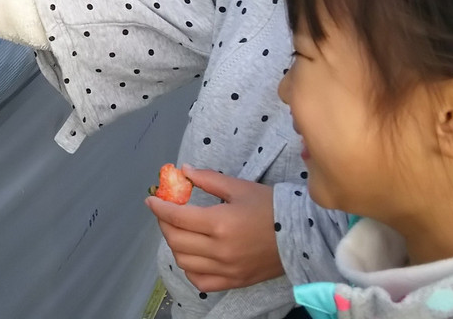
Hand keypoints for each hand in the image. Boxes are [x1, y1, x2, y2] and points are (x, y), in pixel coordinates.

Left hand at [145, 166, 283, 292]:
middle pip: (176, 240)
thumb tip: (182, 171)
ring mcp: (226, 269)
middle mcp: (220, 250)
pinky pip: (201, 281)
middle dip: (164, 224)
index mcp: (220, 223)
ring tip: (178, 231)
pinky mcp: (234, 281)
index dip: (159, 208)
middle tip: (165, 212)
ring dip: (175, 245)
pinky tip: (192, 255)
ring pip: (184, 262)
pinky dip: (190, 269)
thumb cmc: (270, 206)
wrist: (301, 235)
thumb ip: (207, 180)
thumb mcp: (239, 187)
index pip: (177, 217)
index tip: (151, 200)